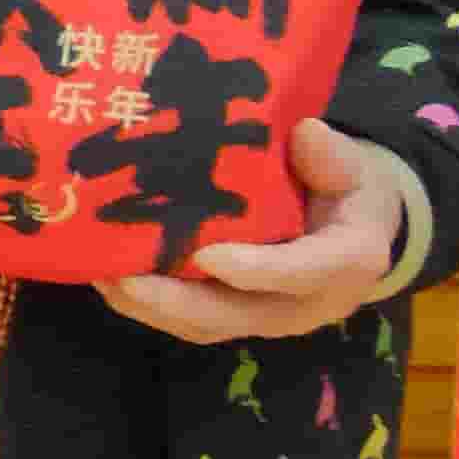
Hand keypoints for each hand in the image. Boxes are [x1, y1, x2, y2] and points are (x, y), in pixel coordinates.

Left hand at [107, 115, 427, 341]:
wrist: (357, 226)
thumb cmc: (350, 189)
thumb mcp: (354, 166)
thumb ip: (332, 156)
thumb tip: (306, 133)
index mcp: (346, 263)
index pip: (302, 273)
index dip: (256, 270)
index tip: (207, 255)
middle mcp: (307, 304)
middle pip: (237, 314)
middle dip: (177, 302)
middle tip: (123, 277)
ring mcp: (269, 317)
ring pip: (207, 325)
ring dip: (151, 307)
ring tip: (102, 276)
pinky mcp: (239, 316)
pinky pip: (193, 320)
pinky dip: (150, 305)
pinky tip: (108, 278)